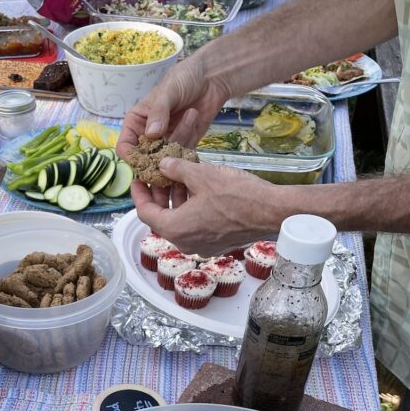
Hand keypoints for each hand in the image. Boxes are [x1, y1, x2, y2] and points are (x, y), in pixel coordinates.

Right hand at [116, 50, 231, 161]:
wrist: (210, 77)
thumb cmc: (183, 78)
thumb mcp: (168, 91)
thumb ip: (159, 112)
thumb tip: (151, 134)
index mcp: (136, 122)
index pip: (125, 146)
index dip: (131, 156)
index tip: (143, 158)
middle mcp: (148, 136)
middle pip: (145, 160)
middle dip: (157, 156)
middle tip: (171, 143)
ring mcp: (167, 142)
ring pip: (166, 158)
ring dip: (180, 138)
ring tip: (190, 113)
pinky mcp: (184, 146)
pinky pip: (183, 156)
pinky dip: (189, 140)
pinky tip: (194, 117)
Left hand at [131, 159, 287, 255]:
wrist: (272, 212)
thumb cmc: (238, 195)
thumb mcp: (202, 175)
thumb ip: (177, 169)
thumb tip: (162, 165)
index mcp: (175, 229)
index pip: (145, 213)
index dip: (138, 193)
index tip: (137, 179)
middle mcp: (185, 242)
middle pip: (162, 217)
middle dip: (159, 193)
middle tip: (158, 173)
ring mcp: (200, 245)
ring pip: (179, 220)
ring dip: (177, 199)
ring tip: (179, 176)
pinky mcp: (215, 243)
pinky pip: (195, 225)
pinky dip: (191, 208)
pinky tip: (198, 188)